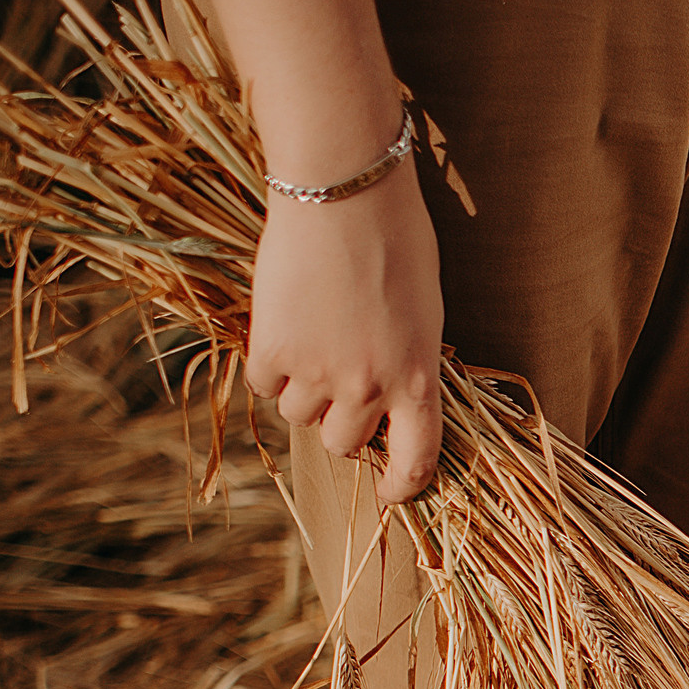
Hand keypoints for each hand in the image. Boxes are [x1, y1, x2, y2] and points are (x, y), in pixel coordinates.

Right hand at [244, 142, 445, 502]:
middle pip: (343, 443)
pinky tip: (283, 327)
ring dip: (303, 391)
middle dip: (340, 423)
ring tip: (312, 340)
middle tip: (338, 384)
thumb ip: (407, 363)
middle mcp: (369, 388)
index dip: (401, 486)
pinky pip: (264, 386)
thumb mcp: (424, 314)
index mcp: (418, 380)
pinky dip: (270, 367)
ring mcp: (318, 373)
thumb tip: (387, 398)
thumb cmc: (397, 242)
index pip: (415, 460)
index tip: (390, 493)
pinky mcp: (272, 350)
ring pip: (299, 417)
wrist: (343, 195)